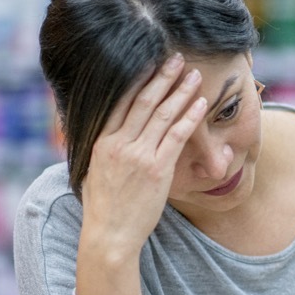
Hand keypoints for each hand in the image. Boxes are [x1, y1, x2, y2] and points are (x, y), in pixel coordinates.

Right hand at [75, 55, 206, 294]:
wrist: (109, 235)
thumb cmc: (104, 207)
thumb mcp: (94, 172)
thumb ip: (104, 149)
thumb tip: (109, 135)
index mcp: (101, 141)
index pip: (121, 101)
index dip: (137, 79)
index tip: (150, 62)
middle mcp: (118, 143)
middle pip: (143, 101)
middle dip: (162, 77)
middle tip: (176, 59)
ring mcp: (138, 155)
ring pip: (162, 114)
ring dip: (180, 91)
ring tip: (194, 75)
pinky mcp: (156, 169)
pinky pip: (177, 136)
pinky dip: (189, 116)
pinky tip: (200, 102)